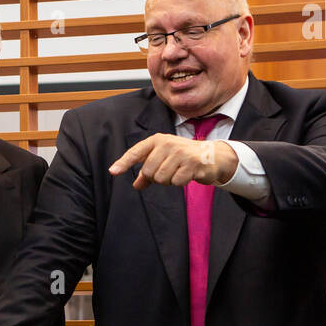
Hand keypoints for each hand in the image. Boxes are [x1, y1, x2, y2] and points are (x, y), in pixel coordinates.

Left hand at [109, 134, 236, 189]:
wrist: (212, 155)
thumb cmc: (183, 157)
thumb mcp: (164, 159)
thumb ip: (148, 172)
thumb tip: (136, 185)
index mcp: (158, 140)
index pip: (136, 152)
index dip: (124, 162)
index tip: (113, 171)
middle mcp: (168, 144)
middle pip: (148, 171)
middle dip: (156, 177)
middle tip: (169, 171)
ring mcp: (180, 153)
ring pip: (161, 178)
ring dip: (169, 180)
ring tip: (179, 171)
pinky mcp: (192, 164)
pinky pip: (176, 182)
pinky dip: (180, 182)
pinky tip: (188, 174)